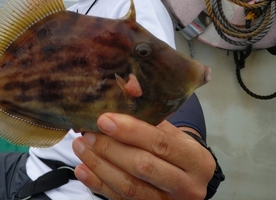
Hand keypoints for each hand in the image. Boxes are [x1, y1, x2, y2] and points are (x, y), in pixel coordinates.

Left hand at [72, 113, 215, 199]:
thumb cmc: (176, 150)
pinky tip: (83, 169)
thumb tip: (128, 87)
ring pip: (129, 186)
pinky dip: (98, 184)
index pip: (161, 142)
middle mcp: (186, 185)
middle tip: (87, 133)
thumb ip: (151, 114)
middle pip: (143, 166)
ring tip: (80, 146)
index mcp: (196, 160)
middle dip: (111, 148)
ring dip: (99, 165)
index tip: (104, 119)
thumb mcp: (173, 132)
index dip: (131, 131)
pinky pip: (119, 199)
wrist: (187, 179)